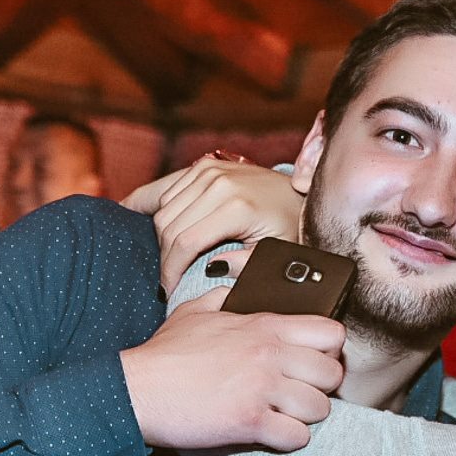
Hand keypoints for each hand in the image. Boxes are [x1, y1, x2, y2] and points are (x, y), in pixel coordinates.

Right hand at [120, 287, 343, 450]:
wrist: (137, 390)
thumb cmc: (164, 354)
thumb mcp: (195, 311)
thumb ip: (224, 296)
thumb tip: (234, 287)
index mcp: (263, 325)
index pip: (331, 333)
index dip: (329, 351)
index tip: (313, 361)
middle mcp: (270, 354)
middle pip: (332, 374)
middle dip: (320, 387)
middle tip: (300, 393)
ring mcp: (262, 389)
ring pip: (321, 408)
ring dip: (305, 416)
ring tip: (285, 415)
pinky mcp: (250, 422)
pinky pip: (297, 437)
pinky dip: (288, 439)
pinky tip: (271, 433)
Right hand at [147, 158, 305, 293]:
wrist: (299, 194)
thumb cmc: (288, 228)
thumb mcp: (274, 253)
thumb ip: (246, 266)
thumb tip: (213, 268)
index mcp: (236, 206)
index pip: (186, 241)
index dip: (171, 270)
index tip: (168, 291)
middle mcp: (219, 183)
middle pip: (169, 225)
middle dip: (164, 258)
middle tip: (169, 280)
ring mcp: (209, 170)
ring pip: (164, 209)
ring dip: (160, 237)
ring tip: (170, 259)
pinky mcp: (203, 165)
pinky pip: (166, 191)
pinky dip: (159, 212)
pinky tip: (157, 229)